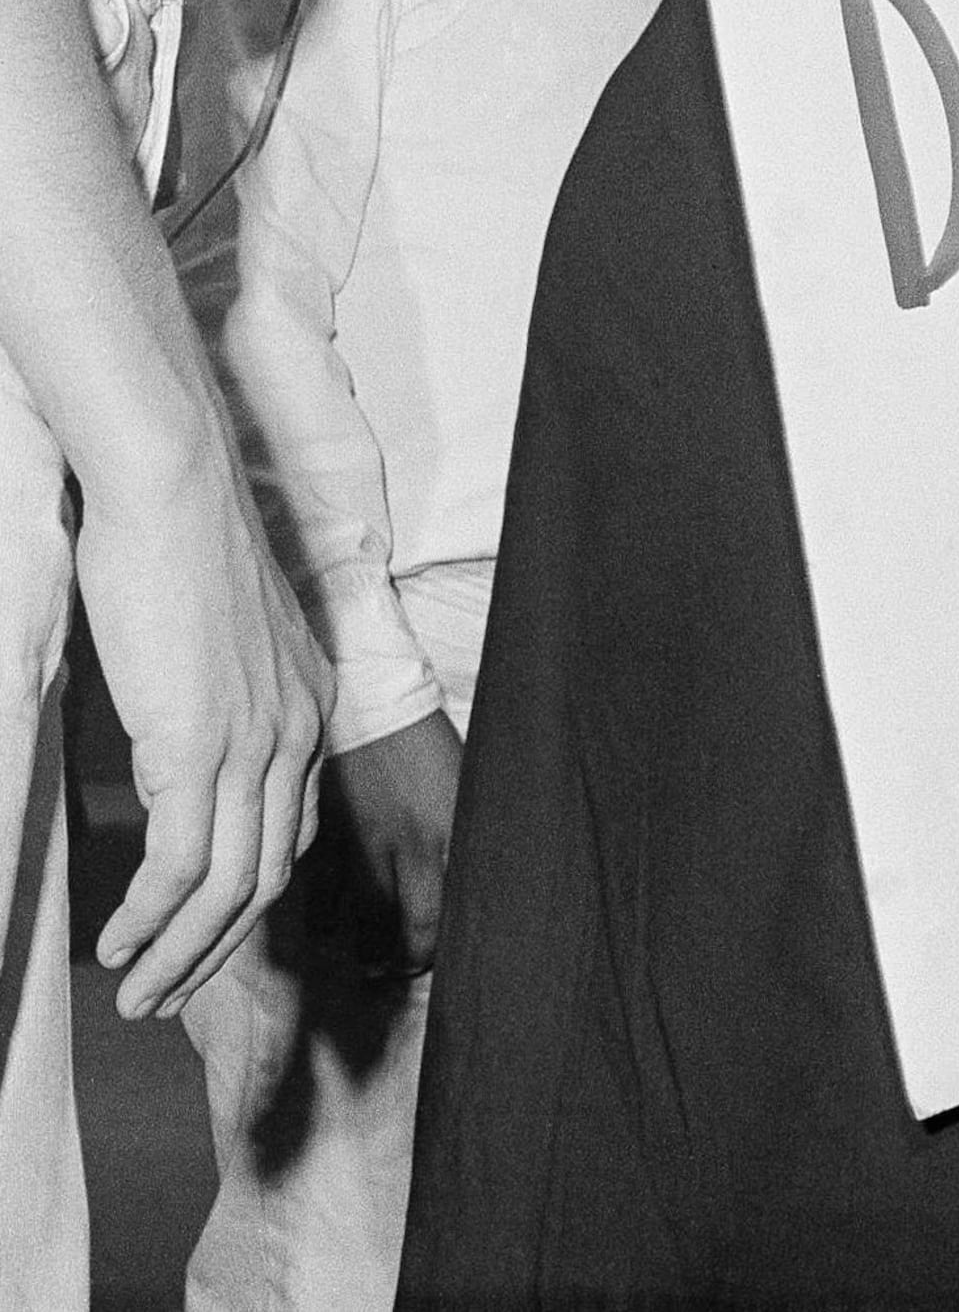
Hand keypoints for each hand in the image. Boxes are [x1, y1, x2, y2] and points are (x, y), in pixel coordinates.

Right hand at [73, 441, 327, 1016]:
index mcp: (309, 703)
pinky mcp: (201, 744)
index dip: (248, 899)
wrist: (175, 490)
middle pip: (269, 875)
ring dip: (180, 954)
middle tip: (166, 996)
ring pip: (228, 885)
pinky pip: (184, 863)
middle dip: (216, 949)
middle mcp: (298, 729)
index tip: (205, 939)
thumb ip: (217, 698)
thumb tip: (179, 746)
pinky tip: (121, 944)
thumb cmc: (179, 547)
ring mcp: (255, 740)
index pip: (292, 830)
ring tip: (136, 995)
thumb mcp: (217, 640)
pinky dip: (151, 917)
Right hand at [319, 711, 460, 978]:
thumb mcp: (462, 776)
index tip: (457, 951)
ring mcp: (365, 849)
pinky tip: (331, 937)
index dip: (459, 936)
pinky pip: (321, 909)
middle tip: (404, 969)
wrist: (364, 699)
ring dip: (368, 955)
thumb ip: (464, 825)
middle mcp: (414, 844)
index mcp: (457, 824)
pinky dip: (325, 931)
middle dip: (412, 960)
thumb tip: (484, 868)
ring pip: (367, 929)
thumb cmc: (422, 739)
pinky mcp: (325, 847)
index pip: (465, 900)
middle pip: (418, 929)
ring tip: (372, 965)